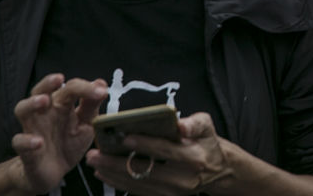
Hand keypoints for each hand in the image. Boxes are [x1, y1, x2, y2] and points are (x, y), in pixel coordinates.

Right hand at [10, 74, 106, 192]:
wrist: (55, 172)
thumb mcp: (86, 124)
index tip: (101, 92)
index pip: (70, 88)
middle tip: (59, 79)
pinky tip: (38, 142)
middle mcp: (45, 112)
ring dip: (31, 103)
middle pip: (40, 90)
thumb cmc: (70, 143)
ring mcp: (32, 129)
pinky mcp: (25, 149)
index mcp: (61, 104)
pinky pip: (19, 141)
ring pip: (22, 109)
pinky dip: (27, 140)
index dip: (85, 87)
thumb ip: (92, 105)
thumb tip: (100, 83)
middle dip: (48, 83)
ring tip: (44, 101)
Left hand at [87, 112, 234, 194]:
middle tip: (95, 155)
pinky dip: (119, 183)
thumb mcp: (206, 125)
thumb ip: (194, 123)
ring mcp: (172, 192)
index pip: (164, 150)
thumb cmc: (206, 142)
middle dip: (116, 163)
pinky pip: (138, 191)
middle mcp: (182, 178)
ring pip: (137, 183)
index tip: (124, 138)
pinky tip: (105, 175)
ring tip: (95, 164)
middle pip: (144, 170)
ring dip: (112, 174)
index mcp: (193, 157)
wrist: (216, 170)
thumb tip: (180, 125)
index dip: (144, 144)